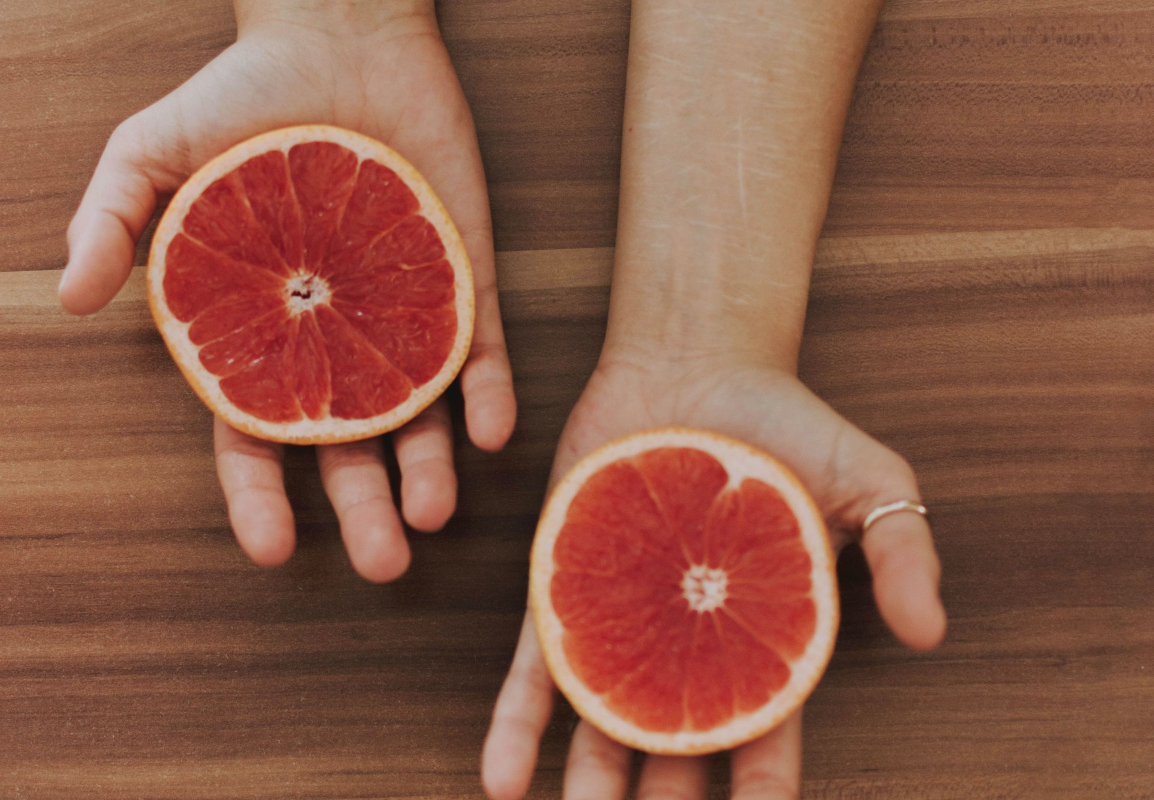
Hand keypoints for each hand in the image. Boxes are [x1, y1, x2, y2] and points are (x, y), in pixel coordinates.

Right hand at [59, 1, 514, 578]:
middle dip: (364, 508)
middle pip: (349, 442)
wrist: (340, 35)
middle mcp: (337, 338)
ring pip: (421, 411)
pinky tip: (490, 432)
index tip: (270, 550)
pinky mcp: (466, 277)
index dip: (259, 495)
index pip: (257, 432)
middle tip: (383, 566)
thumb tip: (68, 299)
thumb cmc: (241, 97)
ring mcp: (405, 313)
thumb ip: (111, 223)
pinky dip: (489, 390)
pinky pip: (483, 346)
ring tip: (433, 516)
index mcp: (263, 331)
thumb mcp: (151, 153)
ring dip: (431, 467)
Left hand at [481, 350, 945, 798]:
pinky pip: (537, 660)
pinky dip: (520, 718)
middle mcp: (687, 642)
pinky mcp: (563, 583)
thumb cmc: (788, 424)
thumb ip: (903, 551)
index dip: (763, 785)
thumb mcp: (870, 479)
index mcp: (762, 635)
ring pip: (601, 721)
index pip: (764, 728)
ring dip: (586, 784)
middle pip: (675, 745)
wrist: (695, 364)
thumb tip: (930, 634)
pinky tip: (502, 774)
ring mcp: (622, 618)